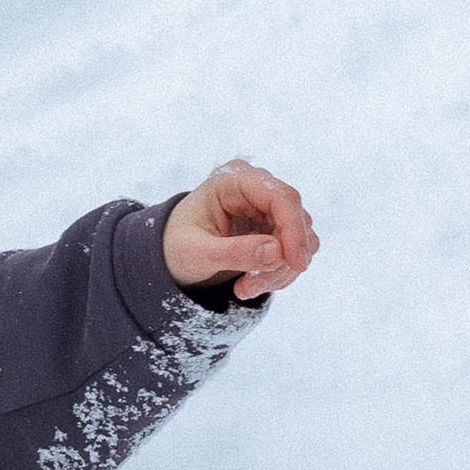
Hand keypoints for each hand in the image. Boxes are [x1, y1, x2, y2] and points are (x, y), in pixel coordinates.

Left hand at [162, 158, 317, 304]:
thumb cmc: (175, 246)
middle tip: (249, 287)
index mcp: (233, 181)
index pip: (281, 197)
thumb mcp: (196, 253)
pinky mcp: (275, 229)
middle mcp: (257, 189)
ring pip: (300, 240)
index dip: (294, 230)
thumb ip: (233, 252)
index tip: (296, 263)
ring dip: (280, 271)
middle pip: (296, 220)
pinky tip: (250, 283)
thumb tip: (277, 253)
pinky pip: (293, 253)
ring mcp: (268, 209)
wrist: (169, 254)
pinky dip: (279, 273)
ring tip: (244, 288)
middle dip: (282, 260)